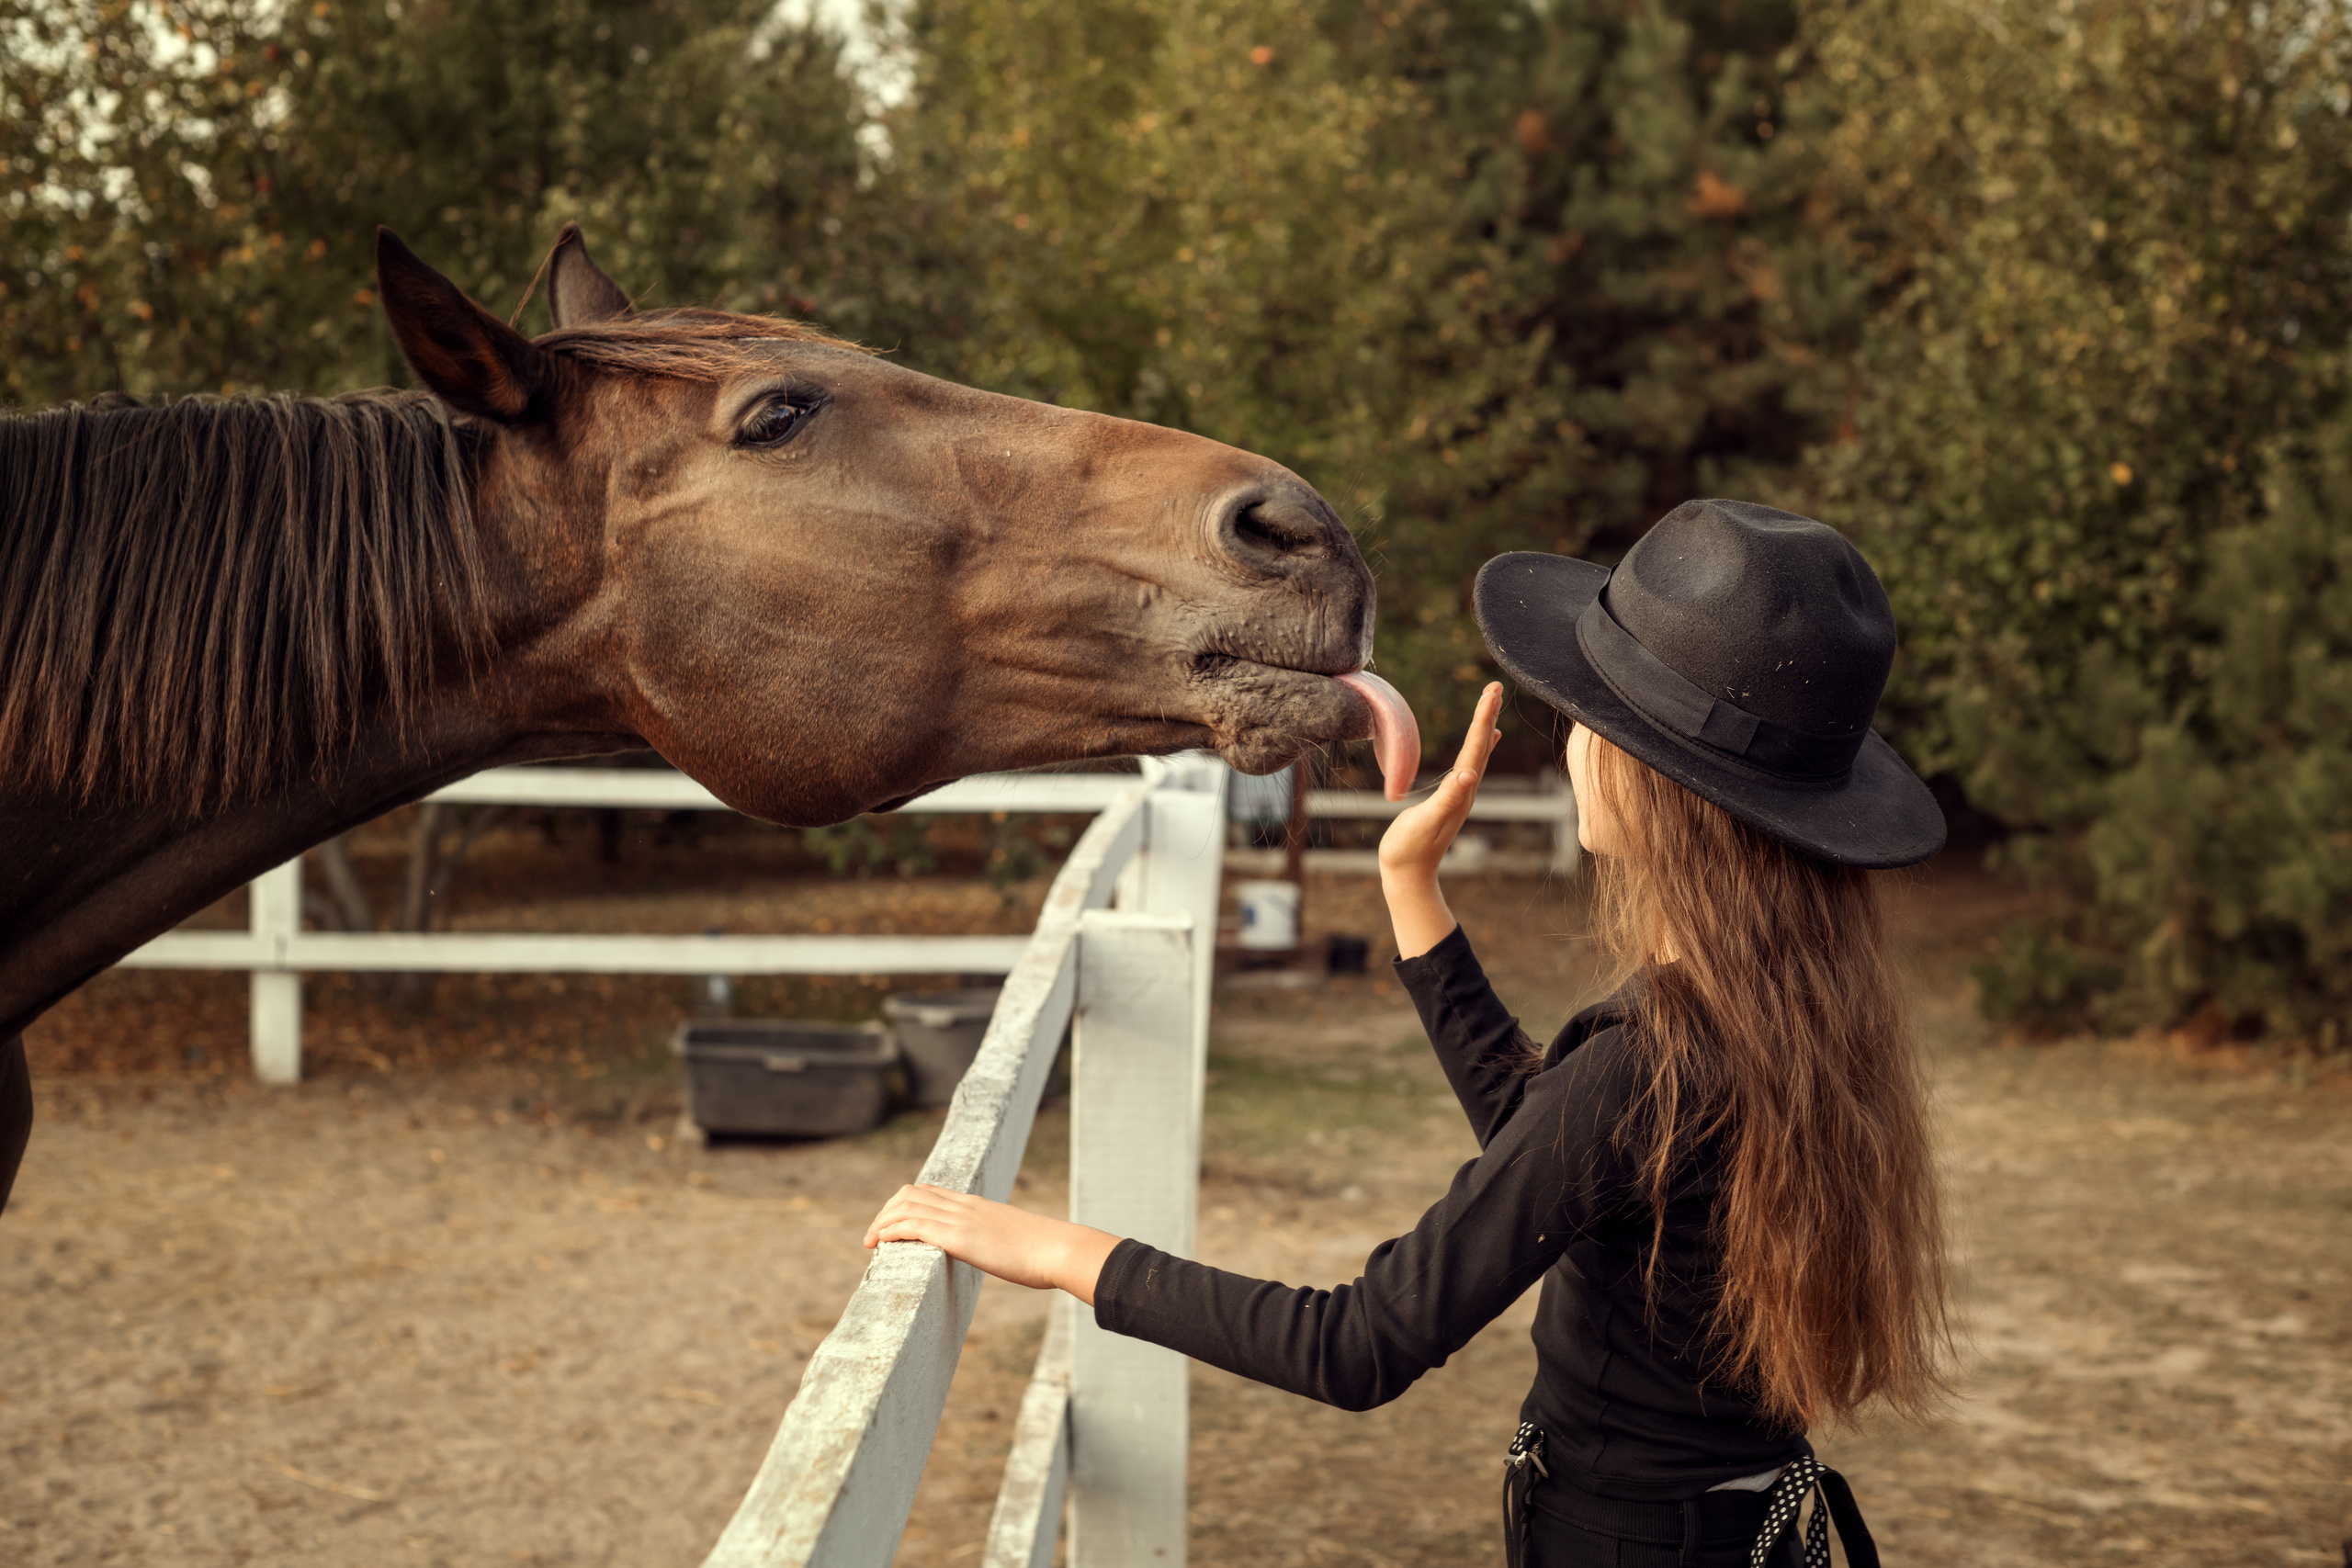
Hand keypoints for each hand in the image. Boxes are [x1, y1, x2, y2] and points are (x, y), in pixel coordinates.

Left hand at [863, 1184, 1120, 1304]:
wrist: (1058, 1249)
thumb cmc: (1044, 1252)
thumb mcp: (1013, 1241)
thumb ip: (997, 1242)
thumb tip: (996, 1255)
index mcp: (976, 1205)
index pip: (929, 1191)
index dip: (904, 1204)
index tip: (892, 1225)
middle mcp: (965, 1205)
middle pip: (911, 1193)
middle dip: (886, 1212)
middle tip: (875, 1236)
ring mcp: (962, 1219)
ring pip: (907, 1206)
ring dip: (882, 1222)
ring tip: (871, 1242)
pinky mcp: (960, 1237)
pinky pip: (915, 1225)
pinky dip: (892, 1229)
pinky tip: (881, 1242)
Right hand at [1378, 682, 1502, 881]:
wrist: (1407, 874)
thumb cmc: (1409, 849)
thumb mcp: (1425, 822)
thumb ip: (1447, 800)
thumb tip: (1467, 776)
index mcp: (1460, 791)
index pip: (1475, 748)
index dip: (1483, 718)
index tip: (1491, 690)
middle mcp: (1465, 791)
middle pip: (1480, 746)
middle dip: (1487, 714)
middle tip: (1495, 686)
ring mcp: (1459, 795)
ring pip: (1477, 754)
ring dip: (1484, 727)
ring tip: (1491, 706)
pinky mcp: (1450, 799)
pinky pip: (1469, 766)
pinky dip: (1477, 749)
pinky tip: (1483, 744)